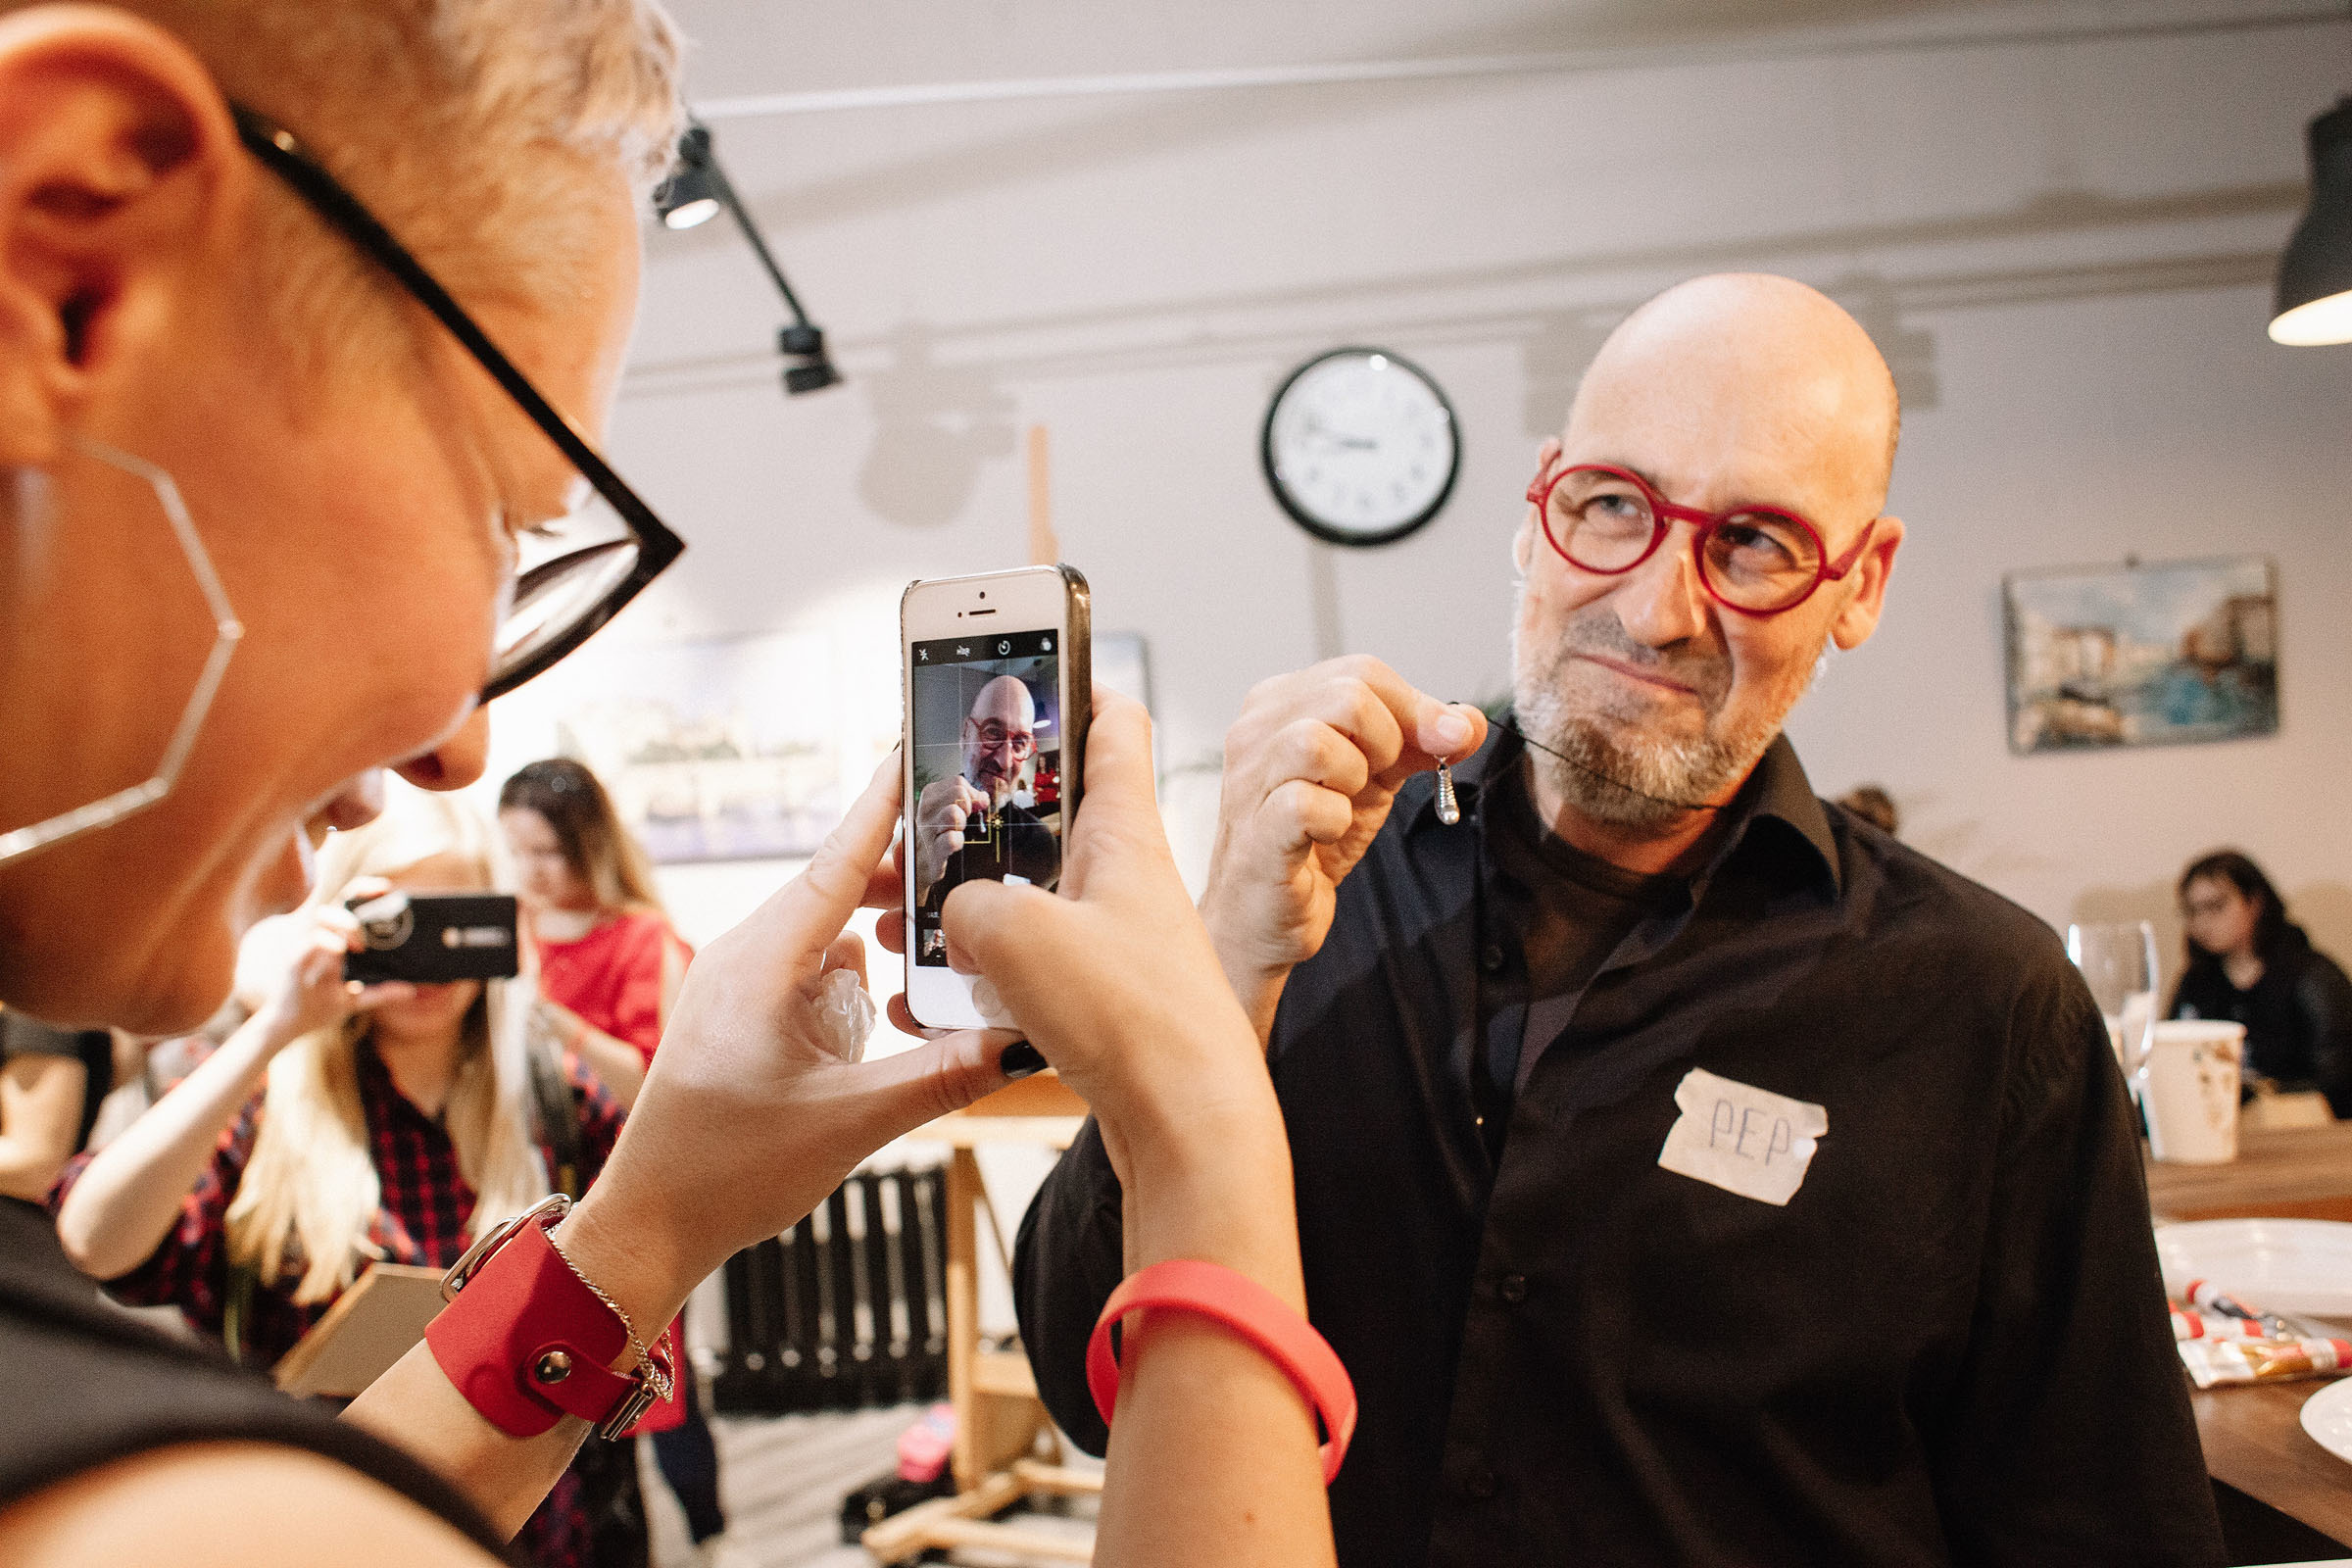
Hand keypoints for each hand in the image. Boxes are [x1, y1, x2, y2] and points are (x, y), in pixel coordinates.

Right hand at [242, 904, 411, 1053]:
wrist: (288, 1026)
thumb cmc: (320, 1008)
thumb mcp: (355, 1000)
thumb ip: (381, 993)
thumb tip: (410, 990)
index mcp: (333, 942)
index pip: (346, 906)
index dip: (364, 892)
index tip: (387, 888)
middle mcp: (318, 940)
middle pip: (333, 906)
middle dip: (356, 901)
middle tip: (379, 918)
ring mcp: (304, 949)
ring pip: (320, 919)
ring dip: (343, 924)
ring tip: (362, 942)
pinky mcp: (294, 963)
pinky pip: (308, 945)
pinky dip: (325, 943)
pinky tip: (341, 950)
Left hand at [554, 752, 1018, 1334]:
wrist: (653, 1221)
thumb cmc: (725, 1170)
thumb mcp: (850, 1124)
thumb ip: (941, 1076)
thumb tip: (1022, 1043)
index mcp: (762, 962)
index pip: (839, 859)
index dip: (884, 802)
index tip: (915, 746)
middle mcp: (746, 956)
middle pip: (840, 886)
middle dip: (906, 878)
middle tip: (974, 866)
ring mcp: (740, 981)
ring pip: (827, 929)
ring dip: (881, 934)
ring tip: (941, 948)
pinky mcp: (742, 1011)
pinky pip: (810, 966)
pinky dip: (853, 972)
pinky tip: (887, 1006)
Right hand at [913, 775, 986, 899]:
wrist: (919, 865)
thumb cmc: (938, 834)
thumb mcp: (949, 809)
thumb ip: (967, 798)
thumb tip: (984, 798)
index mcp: (929, 795)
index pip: (958, 782)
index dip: (971, 794)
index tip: (972, 808)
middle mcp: (925, 809)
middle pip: (958, 792)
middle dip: (968, 805)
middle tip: (964, 820)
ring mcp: (927, 831)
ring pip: (954, 813)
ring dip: (962, 823)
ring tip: (957, 831)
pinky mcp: (933, 852)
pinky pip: (952, 839)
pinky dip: (958, 841)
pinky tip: (955, 845)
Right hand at [942, 693, 1277, 1194]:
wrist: (1193, 1125)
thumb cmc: (1135, 1020)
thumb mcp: (1014, 935)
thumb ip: (963, 905)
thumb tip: (955, 922)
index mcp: (1122, 833)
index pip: (1112, 723)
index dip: (1073, 681)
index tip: (1028, 659)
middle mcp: (1123, 878)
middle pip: (1047, 815)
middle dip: (975, 814)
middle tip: (912, 818)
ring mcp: (1115, 939)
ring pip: (1026, 896)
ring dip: (961, 904)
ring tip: (896, 916)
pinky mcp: (1103, 1000)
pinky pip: (1025, 967)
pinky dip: (974, 977)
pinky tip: (928, 1001)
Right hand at [1200, 656, 1484, 1041]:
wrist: (1267, 914)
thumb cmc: (1311, 839)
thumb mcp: (1375, 777)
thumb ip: (1419, 742)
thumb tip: (1469, 722)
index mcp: (1281, 702)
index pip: (1363, 671)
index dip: (1415, 708)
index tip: (1443, 744)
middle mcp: (1256, 730)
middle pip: (1347, 693)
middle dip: (1388, 740)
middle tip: (1377, 780)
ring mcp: (1249, 780)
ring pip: (1318, 741)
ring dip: (1356, 778)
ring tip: (1345, 804)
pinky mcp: (1256, 830)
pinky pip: (1307, 804)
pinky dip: (1335, 821)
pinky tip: (1327, 836)